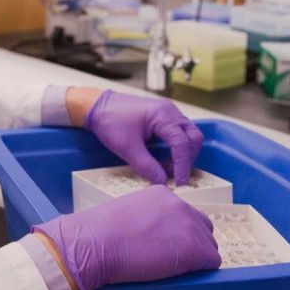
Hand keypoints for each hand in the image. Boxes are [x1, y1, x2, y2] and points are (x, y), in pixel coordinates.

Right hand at [33, 185, 220, 289]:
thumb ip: (145, 218)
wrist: (94, 243)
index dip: (178, 233)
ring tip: (173, 269)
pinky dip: (201, 271)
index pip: (184, 215)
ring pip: (209, 246)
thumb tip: (151, 236)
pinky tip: (181, 275)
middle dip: (193, 244)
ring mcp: (189, 225)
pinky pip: (212, 262)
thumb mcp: (126, 214)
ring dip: (196, 258)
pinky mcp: (194, 249)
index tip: (166, 245)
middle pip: (202, 228)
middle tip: (171, 259)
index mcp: (162, 194)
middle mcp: (180, 204)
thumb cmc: (98, 232)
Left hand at [84, 89, 203, 184]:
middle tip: (177, 176)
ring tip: (167, 169)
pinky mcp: (162, 117)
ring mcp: (167, 113)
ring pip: (188, 135)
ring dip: (183, 154)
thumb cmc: (109, 120)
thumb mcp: (127, 147)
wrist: (96, 106)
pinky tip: (165, 159)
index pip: (182, 143)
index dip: (183, 165)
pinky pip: (178, 133)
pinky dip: (176, 148)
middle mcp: (170, 111)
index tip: (179, 182)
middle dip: (188, 158)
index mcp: (162, 115)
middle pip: (193, 137)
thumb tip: (162, 181)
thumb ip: (146, 165)